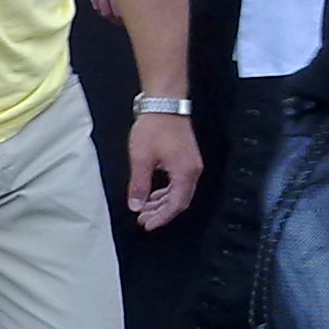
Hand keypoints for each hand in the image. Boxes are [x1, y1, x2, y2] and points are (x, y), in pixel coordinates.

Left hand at [126, 113, 201, 229]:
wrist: (164, 103)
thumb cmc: (154, 128)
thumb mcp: (141, 159)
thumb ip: (139, 185)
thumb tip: (136, 205)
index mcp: (185, 173)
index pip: (176, 205)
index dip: (162, 217)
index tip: (147, 225)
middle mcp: (192, 170)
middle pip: (179, 200)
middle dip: (161, 212)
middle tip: (143, 219)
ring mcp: (191, 164)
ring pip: (179, 191)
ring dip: (162, 202)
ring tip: (145, 209)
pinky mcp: (186, 158)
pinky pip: (178, 181)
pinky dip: (166, 190)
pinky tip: (153, 194)